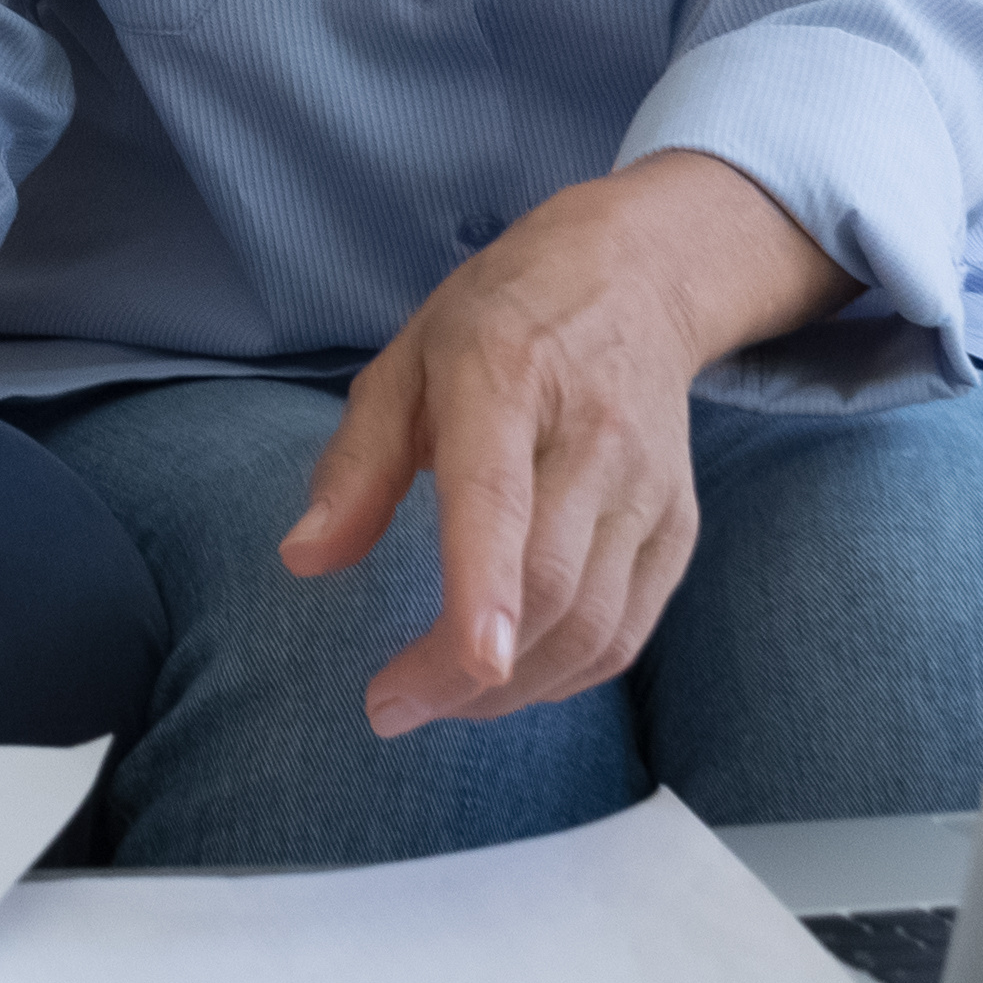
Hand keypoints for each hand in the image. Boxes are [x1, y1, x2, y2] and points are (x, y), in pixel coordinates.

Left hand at [282, 155, 836, 736]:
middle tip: (393, 707)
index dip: (489, 588)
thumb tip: (304, 558)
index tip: (473, 663)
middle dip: (467, 675)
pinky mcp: (678, 523)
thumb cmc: (501, 321)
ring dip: (514, 691)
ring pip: (596, 625)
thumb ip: (354, 464)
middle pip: (551, 585)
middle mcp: (592, 436)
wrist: (635, 276)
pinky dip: (568, 675)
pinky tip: (511, 678)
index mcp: (505, 379)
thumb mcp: (405, 361)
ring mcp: (647, 485)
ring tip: (442, 699)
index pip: (501, 497)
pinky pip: (629, 630)